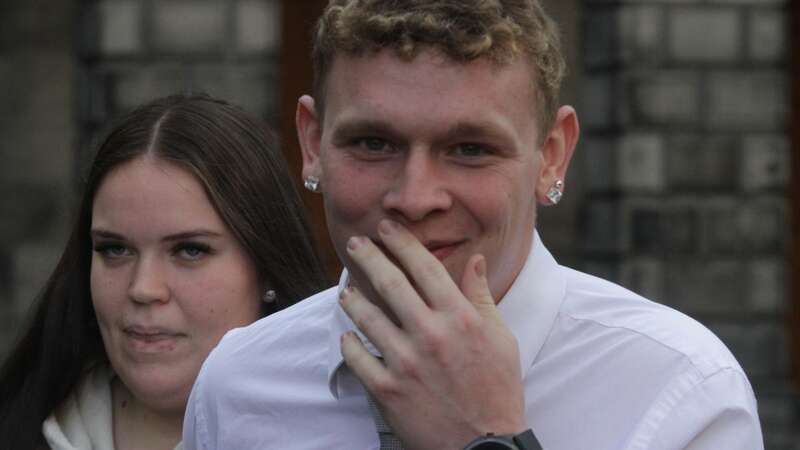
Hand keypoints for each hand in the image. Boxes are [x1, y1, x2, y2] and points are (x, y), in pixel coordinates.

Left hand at [339, 219, 525, 449]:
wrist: (485, 445)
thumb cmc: (497, 390)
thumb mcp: (500, 339)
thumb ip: (481, 297)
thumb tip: (475, 261)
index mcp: (460, 318)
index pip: (425, 268)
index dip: (402, 243)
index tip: (386, 229)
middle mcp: (431, 334)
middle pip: (390, 283)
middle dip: (368, 257)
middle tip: (355, 243)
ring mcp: (406, 362)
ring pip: (367, 317)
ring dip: (353, 298)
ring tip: (346, 290)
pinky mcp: (388, 389)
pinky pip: (357, 358)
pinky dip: (348, 344)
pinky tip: (348, 336)